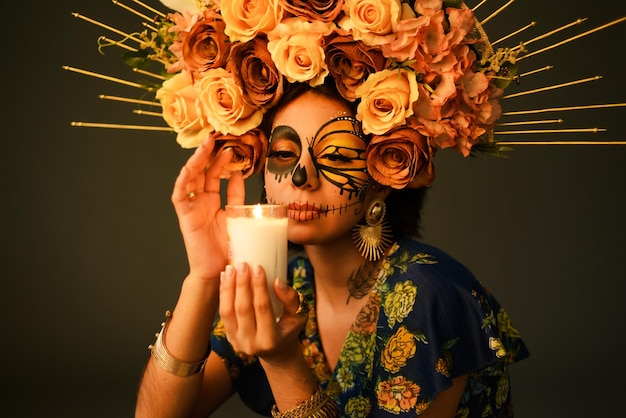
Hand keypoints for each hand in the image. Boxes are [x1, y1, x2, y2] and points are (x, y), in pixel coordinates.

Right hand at [172, 136, 244, 280]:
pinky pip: (179, 198)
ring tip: (204, 148)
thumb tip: (240, 174)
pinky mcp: (185, 218)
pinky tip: (187, 170)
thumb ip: (237, 197)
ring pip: (189, 180)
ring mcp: (192, 209)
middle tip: (215, 138)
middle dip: (206, 155)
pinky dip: (181, 183)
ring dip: (195, 163)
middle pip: (201, 173)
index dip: (221, 161)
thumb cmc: (229, 247)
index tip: (231, 147)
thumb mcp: (236, 216)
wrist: (220, 271)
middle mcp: (200, 202)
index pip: (214, 175)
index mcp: (213, 201)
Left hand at [218, 262, 308, 363]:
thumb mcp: (299, 315)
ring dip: (228, 287)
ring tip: (230, 268)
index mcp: (271, 339)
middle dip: (241, 284)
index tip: (257, 266)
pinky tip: (225, 278)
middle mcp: (251, 343)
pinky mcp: (229, 337)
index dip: (259, 286)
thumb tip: (277, 281)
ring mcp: (237, 341)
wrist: (277, 351)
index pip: (263, 308)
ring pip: (227, 311)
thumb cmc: (290, 328)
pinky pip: (223, 313)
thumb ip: (291, 298)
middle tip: (242, 264)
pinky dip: (223, 294)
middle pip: (243, 309)